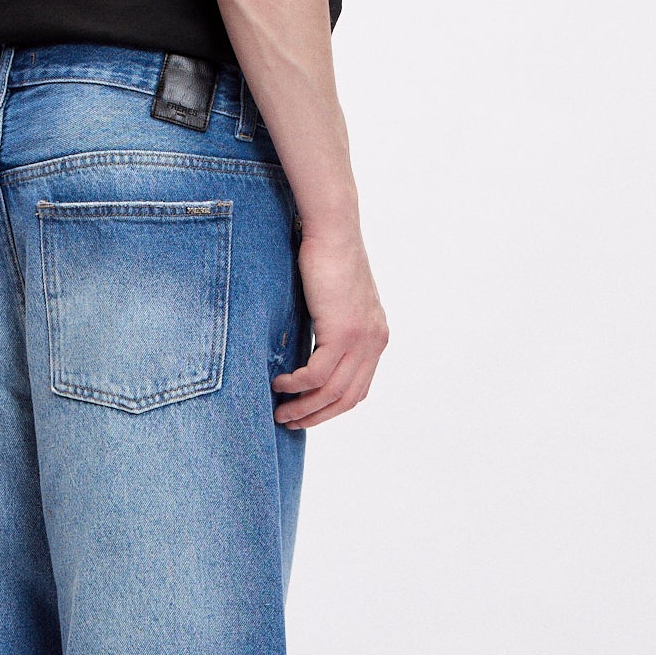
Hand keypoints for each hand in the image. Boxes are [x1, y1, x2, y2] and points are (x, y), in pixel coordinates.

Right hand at [271, 228, 388, 428]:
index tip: (307, 414)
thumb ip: (332, 331)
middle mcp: (375, 342)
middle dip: (317, 416)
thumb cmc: (327, 260)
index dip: (332, 409)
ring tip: (280, 411)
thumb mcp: (335, 304)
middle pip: (348, 398)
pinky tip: (279, 384)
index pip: (358, 389)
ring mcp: (362, 339)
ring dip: (303, 407)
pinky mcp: (343, 332)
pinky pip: (317, 374)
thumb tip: (312, 356)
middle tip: (289, 422)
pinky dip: (296, 385)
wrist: (333, 232)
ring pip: (332, 391)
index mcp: (376, 338)